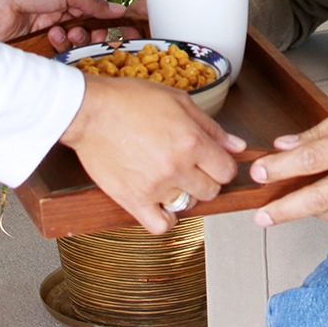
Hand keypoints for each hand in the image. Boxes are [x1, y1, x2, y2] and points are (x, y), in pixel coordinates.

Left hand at [0, 0, 139, 47]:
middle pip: (87, 30)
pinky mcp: (35, 45)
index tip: (123, 30)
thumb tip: (118, 9)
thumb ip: (93, 2)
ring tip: (68, 32)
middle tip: (98, 36)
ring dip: (76, 39)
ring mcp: (46, 29)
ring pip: (72, 43)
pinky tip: (54, 37)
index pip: (95, 11)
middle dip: (95, 34)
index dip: (108, 22)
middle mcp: (58, 13)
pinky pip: (55, 52)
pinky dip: (59, 47)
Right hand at [57, 74, 246, 234]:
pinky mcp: (133, 200)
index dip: (222, 166)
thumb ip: (211, 127)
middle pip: (211, 191)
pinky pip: (160, 226)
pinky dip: (164, 219)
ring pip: (188, 207)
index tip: (213, 163)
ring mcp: (155, 186)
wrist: (90, 111)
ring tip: (171, 180)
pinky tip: (160, 203)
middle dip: (205, 180)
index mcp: (191, 141)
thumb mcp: (179, 101)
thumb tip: (237, 146)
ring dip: (184, 195)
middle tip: (190, 169)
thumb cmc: (130, 100)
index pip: (226, 171)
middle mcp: (176, 167)